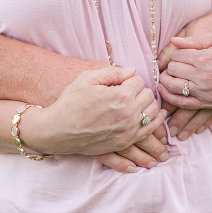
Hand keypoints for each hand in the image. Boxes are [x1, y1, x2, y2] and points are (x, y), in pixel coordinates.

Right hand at [29, 67, 167, 171]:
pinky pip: (150, 129)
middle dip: (139, 91)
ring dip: (147, 105)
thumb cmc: (69, 103)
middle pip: (148, 95)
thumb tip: (132, 71)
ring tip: (138, 103)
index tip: (120, 83)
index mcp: (121, 96)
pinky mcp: (124, 141)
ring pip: (153, 112)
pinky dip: (154, 121)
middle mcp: (128, 114)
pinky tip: (152, 116)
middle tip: (126, 93)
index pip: (139, 81)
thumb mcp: (86, 79)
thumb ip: (112, 72)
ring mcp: (128, 130)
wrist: (57, 131)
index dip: (129, 80)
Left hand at [158, 31, 211, 109]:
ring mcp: (204, 91)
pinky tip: (166, 91)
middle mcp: (202, 76)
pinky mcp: (207, 103)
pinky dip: (169, 98)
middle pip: (172, 70)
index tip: (182, 54)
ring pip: (172, 87)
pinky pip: (181, 103)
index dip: (177, 54)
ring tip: (167, 76)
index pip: (176, 56)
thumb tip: (173, 41)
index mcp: (204, 58)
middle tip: (175, 65)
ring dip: (165, 81)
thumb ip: (195, 40)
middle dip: (171, 66)